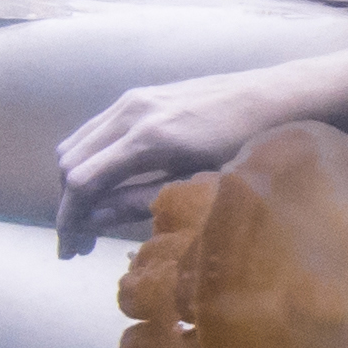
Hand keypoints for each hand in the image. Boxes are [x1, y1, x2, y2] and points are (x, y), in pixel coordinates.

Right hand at [53, 73, 286, 256]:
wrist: (278, 97)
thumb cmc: (250, 150)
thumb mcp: (199, 187)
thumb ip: (141, 201)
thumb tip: (94, 219)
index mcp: (147, 138)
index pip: (82, 181)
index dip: (70, 220)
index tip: (71, 252)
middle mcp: (132, 112)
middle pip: (72, 161)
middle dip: (68, 205)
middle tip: (79, 244)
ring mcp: (135, 98)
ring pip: (79, 142)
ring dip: (76, 181)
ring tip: (90, 218)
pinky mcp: (143, 95)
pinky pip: (98, 128)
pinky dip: (91, 158)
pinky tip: (107, 184)